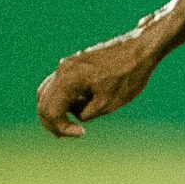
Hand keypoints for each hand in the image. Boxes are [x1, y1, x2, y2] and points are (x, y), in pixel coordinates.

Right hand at [37, 26, 164, 136]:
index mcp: (69, 79)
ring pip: (48, 93)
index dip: (62, 128)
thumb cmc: (128, 75)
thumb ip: (86, 113)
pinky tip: (78, 107)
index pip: (50, 111)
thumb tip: (75, 116)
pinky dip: (63, 98)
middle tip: (69, 134)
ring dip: (56, 110)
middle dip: (53, 122)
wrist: (141, 49)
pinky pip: (59, 85)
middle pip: (43, 102)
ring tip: (70, 124)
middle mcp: (63, 70)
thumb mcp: (107, 104)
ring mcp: (68, 65)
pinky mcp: (75, 64)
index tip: (81, 133)